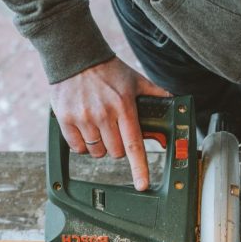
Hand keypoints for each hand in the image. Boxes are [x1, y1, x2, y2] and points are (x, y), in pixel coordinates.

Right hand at [50, 57, 170, 190]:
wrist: (75, 56)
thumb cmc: (107, 69)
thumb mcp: (135, 79)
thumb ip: (155, 92)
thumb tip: (174, 101)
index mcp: (123, 107)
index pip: (133, 144)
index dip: (139, 168)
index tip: (142, 184)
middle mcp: (103, 114)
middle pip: (115, 152)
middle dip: (118, 146)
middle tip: (114, 130)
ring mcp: (83, 118)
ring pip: (96, 152)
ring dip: (100, 146)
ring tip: (99, 127)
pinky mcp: (65, 120)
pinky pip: (77, 148)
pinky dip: (82, 144)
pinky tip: (85, 129)